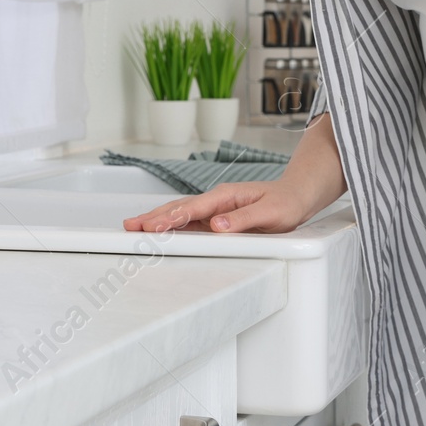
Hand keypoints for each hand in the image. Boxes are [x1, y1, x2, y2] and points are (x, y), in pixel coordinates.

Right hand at [121, 180, 315, 234]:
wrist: (296, 195)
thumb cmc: (285, 203)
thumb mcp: (270, 214)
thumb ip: (243, 220)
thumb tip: (217, 225)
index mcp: (226, 197)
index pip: (193, 209)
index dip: (171, 218)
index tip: (153, 226)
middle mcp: (216, 200)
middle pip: (178, 208)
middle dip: (153, 217)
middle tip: (129, 226)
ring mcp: (215, 208)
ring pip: (180, 213)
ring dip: (157, 220)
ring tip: (134, 226)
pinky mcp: (217, 217)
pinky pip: (189, 221)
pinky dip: (171, 225)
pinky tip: (158, 230)